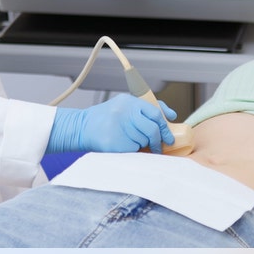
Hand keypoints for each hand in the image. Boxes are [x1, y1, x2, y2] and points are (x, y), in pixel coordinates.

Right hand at [47, 95, 176, 153]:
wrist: (82, 127)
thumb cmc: (107, 118)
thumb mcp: (125, 106)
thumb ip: (147, 109)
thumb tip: (170, 116)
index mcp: (129, 102)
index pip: (154, 112)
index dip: (164, 126)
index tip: (168, 136)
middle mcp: (124, 113)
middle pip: (152, 130)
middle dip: (157, 141)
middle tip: (158, 147)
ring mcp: (119, 128)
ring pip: (143, 141)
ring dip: (142, 145)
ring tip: (132, 142)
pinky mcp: (115, 143)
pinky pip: (134, 150)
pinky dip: (133, 151)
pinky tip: (123, 145)